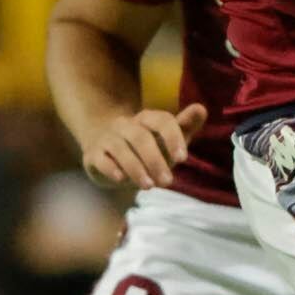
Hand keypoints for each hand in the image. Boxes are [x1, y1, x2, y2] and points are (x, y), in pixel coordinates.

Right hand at [77, 102, 207, 190]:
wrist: (108, 152)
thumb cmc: (146, 148)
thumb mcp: (167, 140)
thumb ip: (185, 126)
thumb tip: (202, 108)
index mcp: (146, 119)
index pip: (162, 121)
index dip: (173, 138)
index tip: (183, 159)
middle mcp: (125, 125)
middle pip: (141, 137)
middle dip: (155, 160)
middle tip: (168, 182)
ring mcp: (107, 138)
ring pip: (120, 148)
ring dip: (136, 168)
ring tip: (149, 186)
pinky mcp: (93, 155)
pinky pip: (100, 159)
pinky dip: (111, 168)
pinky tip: (121, 179)